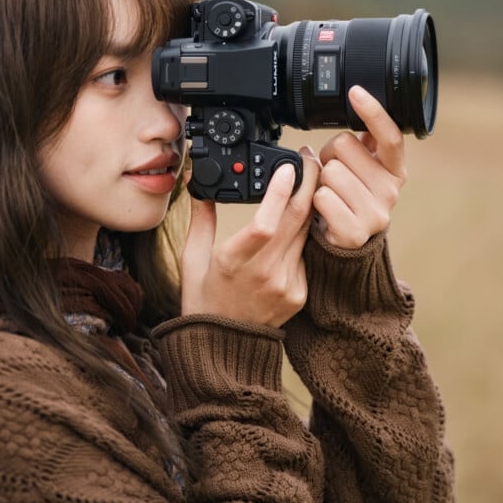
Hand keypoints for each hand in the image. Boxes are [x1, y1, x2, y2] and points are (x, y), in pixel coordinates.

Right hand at [181, 150, 319, 327]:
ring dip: (310, 203)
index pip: (264, 223)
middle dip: (307, 182)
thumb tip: (199, 183)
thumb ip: (200, 217)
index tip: (288, 167)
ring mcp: (285, 285)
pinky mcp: (299, 293)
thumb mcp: (192, 257)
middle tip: (309, 159)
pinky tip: (302, 218)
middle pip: (296, 219)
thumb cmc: (204, 298)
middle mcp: (263, 274)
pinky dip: (305, 232)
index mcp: (232, 262)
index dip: (280, 193)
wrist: (224, 344)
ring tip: (308, 180)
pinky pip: (306, 253)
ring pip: (306, 232)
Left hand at [313, 85, 407, 248]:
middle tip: (335, 175)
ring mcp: (375, 213)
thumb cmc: (351, 197)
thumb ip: (363, 142)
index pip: (389, 136)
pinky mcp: (355, 232)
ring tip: (331, 193)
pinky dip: (316, 200)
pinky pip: (322, 196)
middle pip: (345, 146)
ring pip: (330, 172)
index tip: (355, 92)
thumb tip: (355, 108)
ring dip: (322, 180)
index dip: (373, 112)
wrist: (347, 240)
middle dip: (331, 156)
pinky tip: (327, 210)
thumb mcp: (362, 167)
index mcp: (395, 169)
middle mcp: (390, 190)